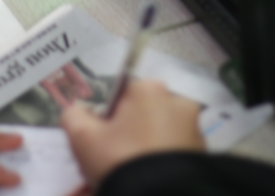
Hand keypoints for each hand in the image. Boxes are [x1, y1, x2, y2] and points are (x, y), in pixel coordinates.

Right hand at [61, 80, 204, 186]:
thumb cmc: (119, 160)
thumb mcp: (84, 139)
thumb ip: (74, 117)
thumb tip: (75, 110)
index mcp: (149, 89)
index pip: (119, 97)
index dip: (104, 122)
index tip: (97, 144)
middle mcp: (176, 100)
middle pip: (138, 120)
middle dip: (117, 143)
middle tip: (102, 168)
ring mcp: (191, 126)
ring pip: (152, 140)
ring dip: (133, 158)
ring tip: (113, 183)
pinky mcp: (199, 151)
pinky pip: (168, 155)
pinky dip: (153, 166)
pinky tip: (136, 186)